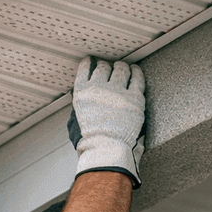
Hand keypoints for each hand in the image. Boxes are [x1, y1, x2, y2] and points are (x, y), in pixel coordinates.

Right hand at [67, 57, 145, 187]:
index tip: (92, 61)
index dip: (90, 63)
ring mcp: (118, 92)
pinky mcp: (134, 98)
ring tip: (123, 68)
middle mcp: (99, 88)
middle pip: (104, 67)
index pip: (85, 69)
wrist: (107, 150)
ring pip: (121, 69)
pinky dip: (136, 72)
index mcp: (82, 93)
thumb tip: (80, 97)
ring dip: (121, 67)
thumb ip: (78, 107)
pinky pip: (137, 78)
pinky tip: (135, 71)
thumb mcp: (74, 121)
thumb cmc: (90, 142)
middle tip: (110, 68)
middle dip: (107, 66)